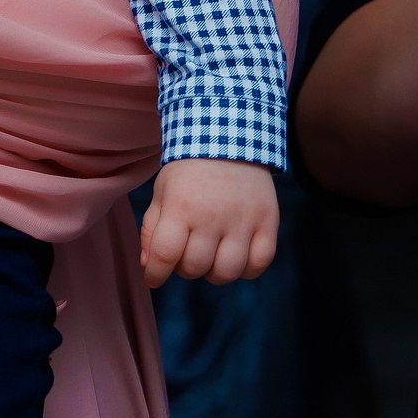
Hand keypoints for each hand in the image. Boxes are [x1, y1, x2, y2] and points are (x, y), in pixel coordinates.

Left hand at [141, 158, 278, 285]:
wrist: (229, 139)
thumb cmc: (188, 172)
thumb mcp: (162, 193)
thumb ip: (152, 229)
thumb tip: (148, 265)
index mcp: (180, 207)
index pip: (165, 255)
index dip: (156, 275)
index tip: (154, 279)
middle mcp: (212, 216)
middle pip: (195, 267)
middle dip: (184, 269)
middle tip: (186, 255)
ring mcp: (243, 220)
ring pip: (227, 271)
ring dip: (214, 273)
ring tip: (210, 257)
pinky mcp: (268, 221)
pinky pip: (260, 263)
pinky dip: (247, 270)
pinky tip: (236, 256)